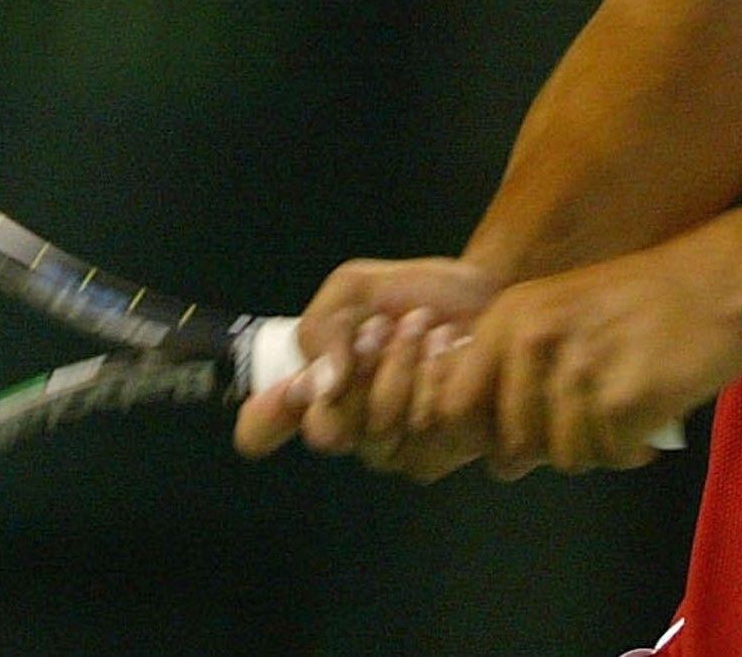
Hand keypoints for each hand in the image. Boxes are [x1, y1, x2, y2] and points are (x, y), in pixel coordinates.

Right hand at [233, 256, 498, 476]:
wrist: (482, 291)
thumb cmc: (411, 294)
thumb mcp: (354, 290)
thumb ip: (324, 330)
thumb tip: (317, 385)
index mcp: (316, 394)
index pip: (259, 430)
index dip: (266, 413)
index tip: (293, 381)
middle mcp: (350, 432)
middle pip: (328, 430)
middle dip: (361, 365)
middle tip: (386, 325)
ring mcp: (396, 450)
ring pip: (382, 430)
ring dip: (405, 363)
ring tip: (427, 327)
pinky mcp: (446, 450)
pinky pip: (430, 428)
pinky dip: (442, 374)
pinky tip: (454, 349)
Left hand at [420, 221, 741, 477]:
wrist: (724, 280)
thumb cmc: (647, 300)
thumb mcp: (563, 311)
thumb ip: (519, 369)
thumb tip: (494, 454)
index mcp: (511, 317)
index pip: (454, 405)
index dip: (480, 434)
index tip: (517, 435)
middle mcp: (533, 341)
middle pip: (513, 445)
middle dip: (552, 445)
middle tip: (594, 415)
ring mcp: (578, 372)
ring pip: (565, 456)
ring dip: (598, 444)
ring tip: (627, 403)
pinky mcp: (623, 402)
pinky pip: (610, 455)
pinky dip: (632, 445)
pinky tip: (651, 408)